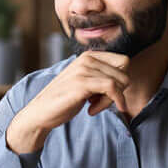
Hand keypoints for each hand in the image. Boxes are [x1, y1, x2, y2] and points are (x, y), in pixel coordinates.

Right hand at [6, 52, 129, 152]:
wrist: (40, 112)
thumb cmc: (64, 100)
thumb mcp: (85, 82)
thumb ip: (101, 76)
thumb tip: (126, 80)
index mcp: (88, 56)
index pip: (123, 62)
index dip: (120, 80)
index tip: (106, 94)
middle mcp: (87, 58)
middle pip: (124, 72)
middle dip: (118, 91)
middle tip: (99, 102)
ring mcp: (84, 70)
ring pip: (120, 82)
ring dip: (111, 100)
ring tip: (93, 106)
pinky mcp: (82, 83)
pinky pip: (112, 89)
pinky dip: (109, 103)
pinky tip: (92, 111)